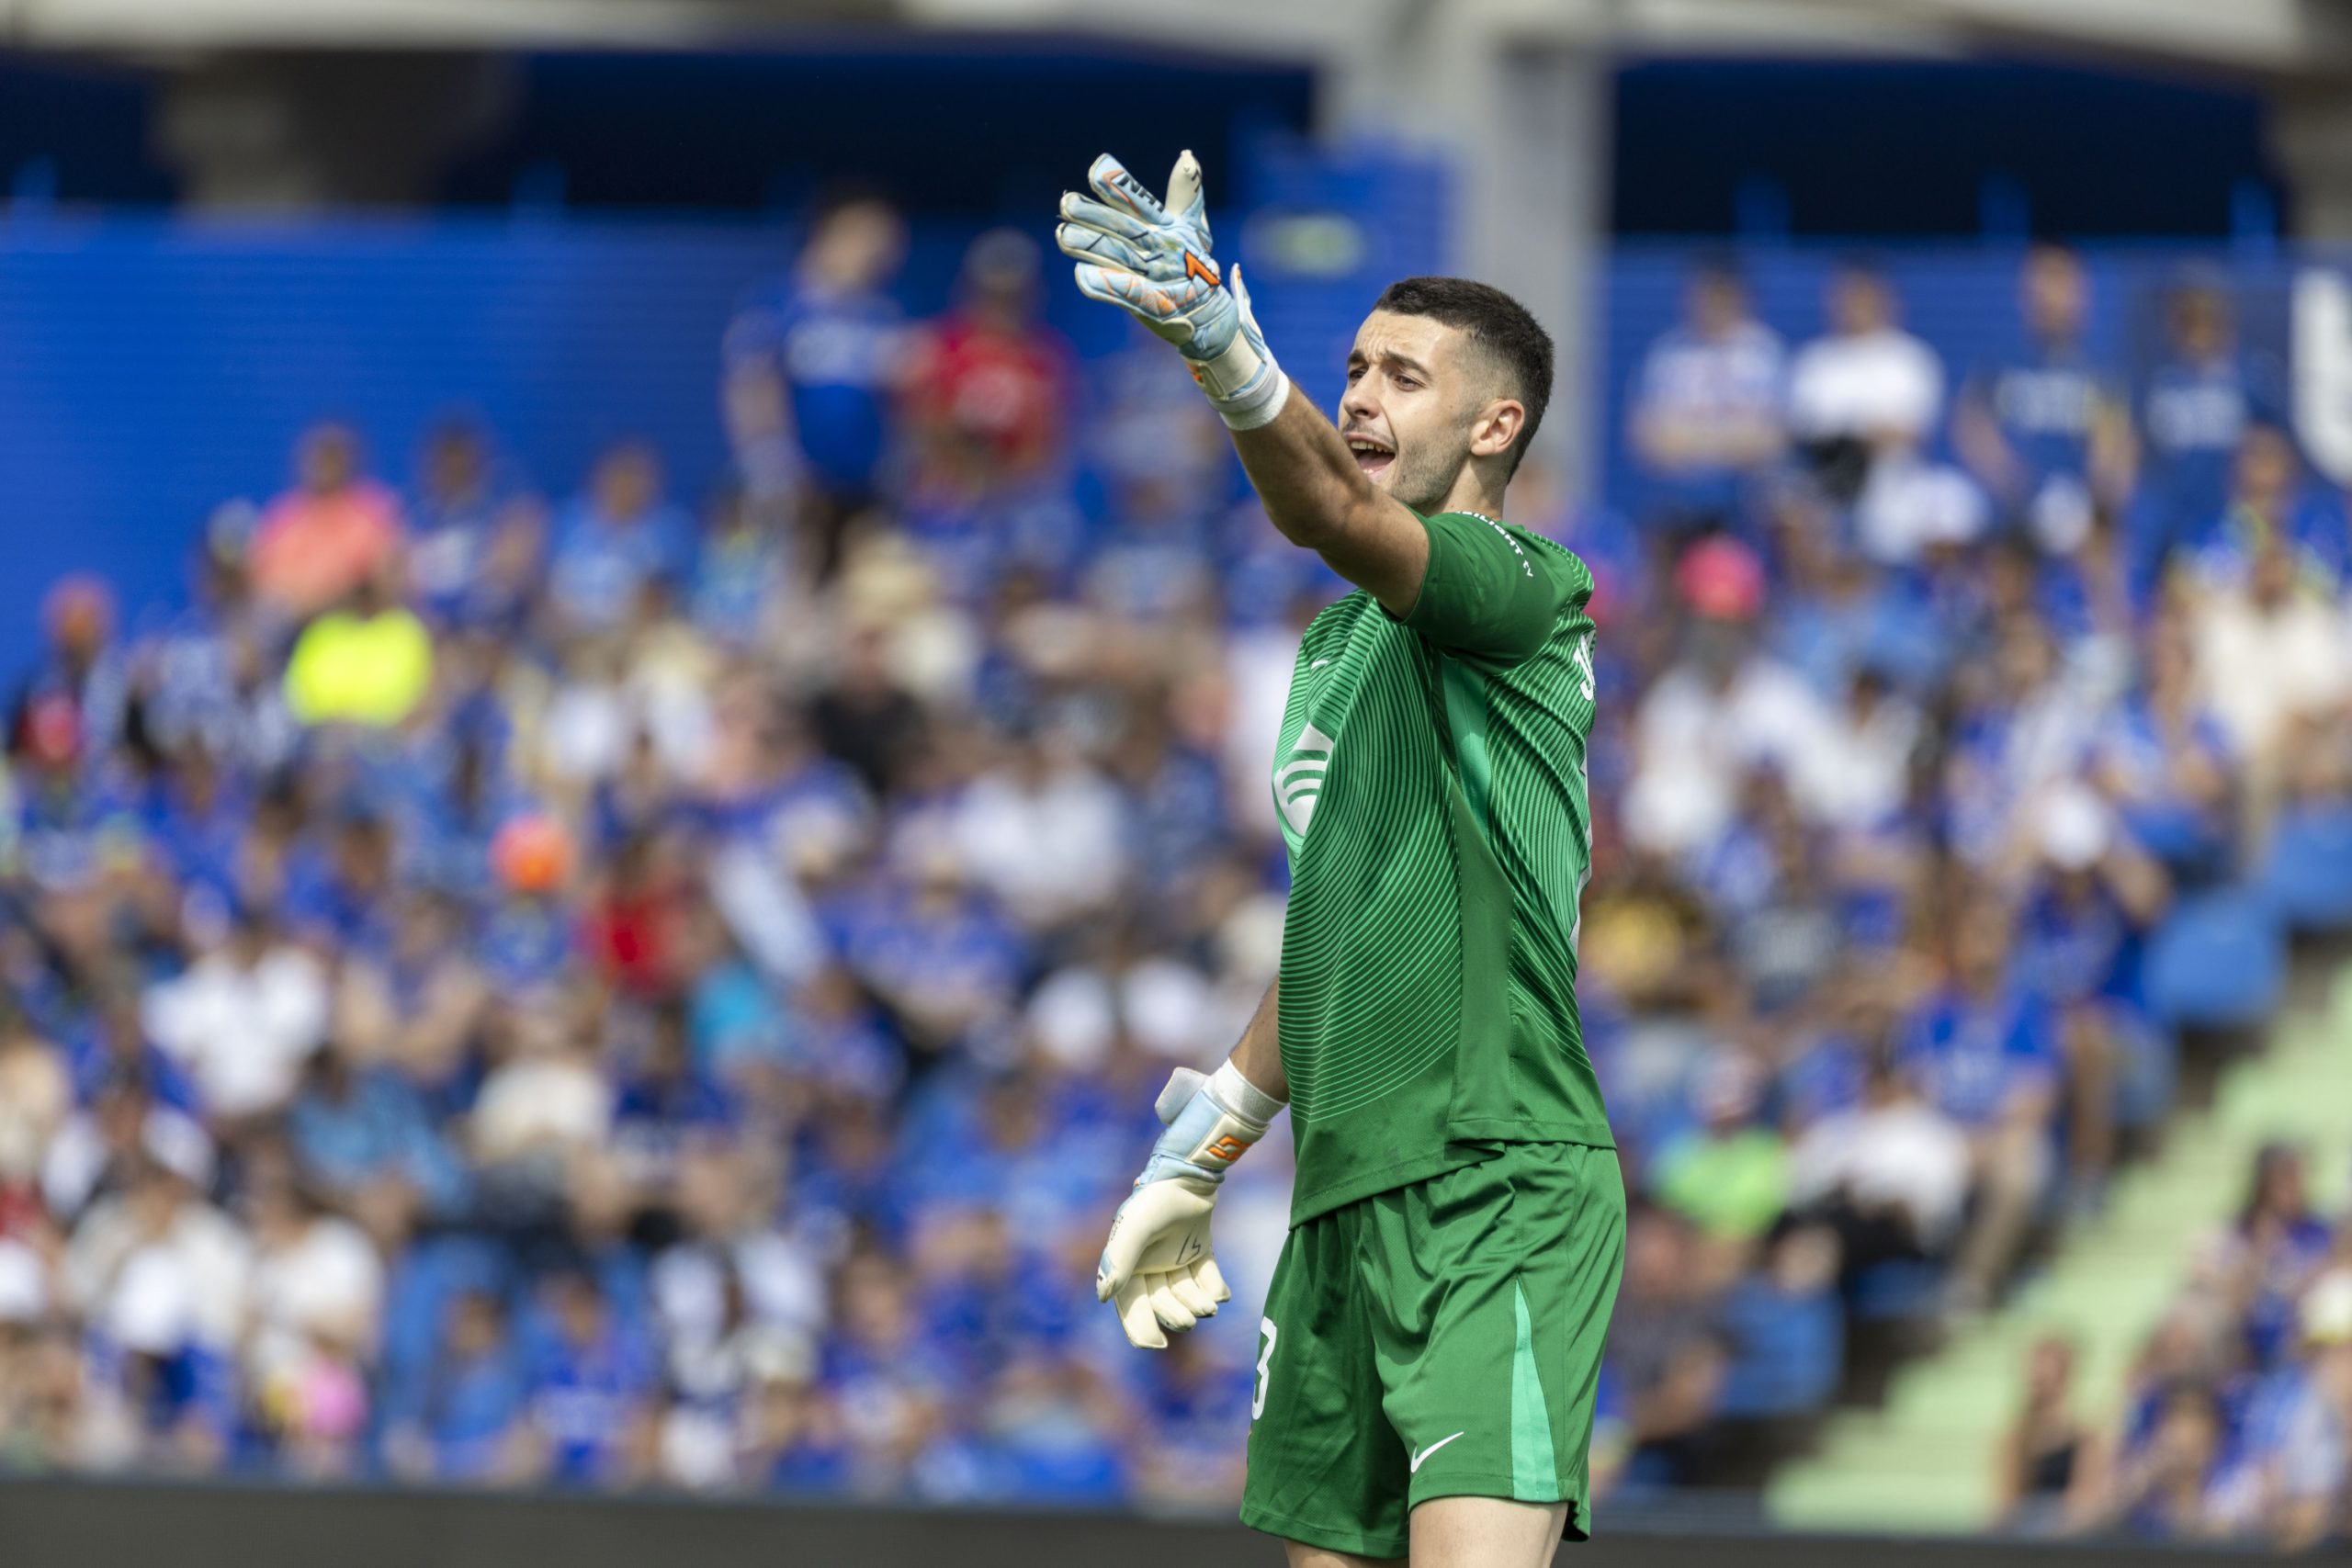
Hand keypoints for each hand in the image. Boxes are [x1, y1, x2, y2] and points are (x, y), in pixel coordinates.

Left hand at [1056, 152, 1286, 427]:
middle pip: (1124, 229)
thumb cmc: (1195, 267)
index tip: (1096, 168)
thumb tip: (1187, 154)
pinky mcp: (1154, 305)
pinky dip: (1106, 284)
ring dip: (1090, 246)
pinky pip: (1128, 293)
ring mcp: (1158, 278)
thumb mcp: (1192, 228)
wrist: (1211, 318)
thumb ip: (1185, 192)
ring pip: (1119, 257)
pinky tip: (1081, 274)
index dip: (1121, 186)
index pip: (1141, 202)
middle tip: (1065, 203)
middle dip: (1095, 215)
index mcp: (1169, 228)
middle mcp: (1163, 249)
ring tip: (1062, 235)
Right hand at [1097, 1174, 1227, 1350]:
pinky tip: (1222, 1293)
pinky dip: (1214, 1288)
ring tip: (1210, 1306)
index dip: (1140, 1328)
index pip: (1130, 1305)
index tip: (1157, 1346)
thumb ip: (1119, 1261)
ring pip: (1185, 1293)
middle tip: (1191, 1320)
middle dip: (1176, 1315)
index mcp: (1127, 1263)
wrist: (1190, 1173)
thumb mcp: (1134, 1229)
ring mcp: (1175, 1257)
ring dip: (1197, 1303)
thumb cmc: (1156, 1199)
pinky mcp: (1198, 1250)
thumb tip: (1103, 1297)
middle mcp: (1149, 1264)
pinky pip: (1206, 1277)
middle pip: (1161, 1303)